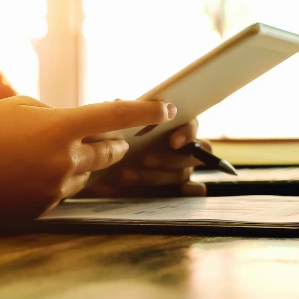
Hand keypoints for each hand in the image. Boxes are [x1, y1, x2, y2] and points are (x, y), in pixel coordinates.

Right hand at [0, 96, 176, 219]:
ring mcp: (54, 190)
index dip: (146, 111)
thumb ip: (60, 117)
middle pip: (111, 153)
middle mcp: (64, 161)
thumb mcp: (24, 107)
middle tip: (112, 137)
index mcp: (60, 127)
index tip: (167, 108)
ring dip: (81, 165)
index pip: (116, 116)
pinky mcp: (42, 211)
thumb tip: (82, 126)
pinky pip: (65, 194)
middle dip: (115, 143)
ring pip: (87, 176)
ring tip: (46, 156)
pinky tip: (29, 174)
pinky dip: (58, 182)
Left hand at [88, 119, 209, 197]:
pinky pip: (192, 193)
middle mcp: (184, 149)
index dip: (186, 133)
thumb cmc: (118, 142)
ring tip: (127, 175)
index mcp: (175, 128)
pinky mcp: (178, 191)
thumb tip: (118, 102)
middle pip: (190, 154)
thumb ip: (122, 115)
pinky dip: (182, 194)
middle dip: (168, 158)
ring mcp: (182, 170)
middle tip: (145, 159)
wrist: (107, 172)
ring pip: (183, 174)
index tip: (173, 141)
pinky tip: (161, 196)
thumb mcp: (117, 127)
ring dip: (157, 176)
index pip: (192, 125)